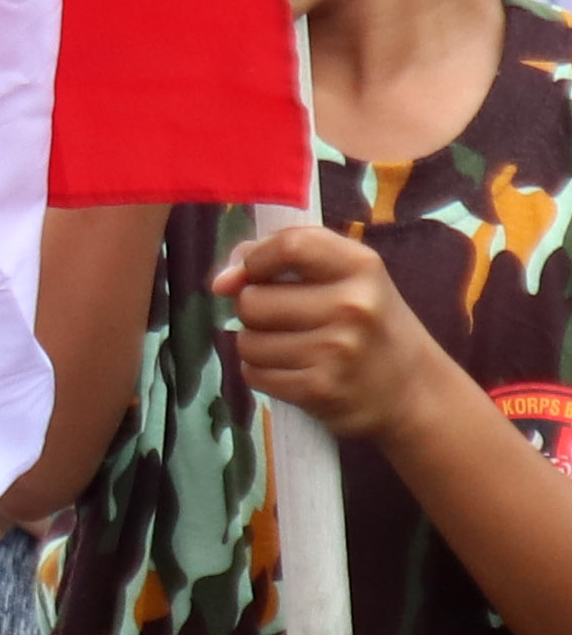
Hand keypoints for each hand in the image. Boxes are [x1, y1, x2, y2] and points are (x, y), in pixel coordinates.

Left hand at [216, 221, 444, 438]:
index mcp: (360, 266)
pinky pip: (253, 374)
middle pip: (252, 300)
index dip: (256, 260)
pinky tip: (294, 371)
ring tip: (293, 348)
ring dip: (257, 345)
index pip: (288, 245)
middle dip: (254, 311)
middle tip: (286, 320)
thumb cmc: (367, 322)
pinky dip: (263, 373)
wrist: (412, 389)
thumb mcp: (342, 275)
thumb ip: (279, 256)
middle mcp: (352, 306)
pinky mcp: (320, 389)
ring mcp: (337, 350)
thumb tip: (221, 281)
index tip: (256, 275)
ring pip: (247, 341)